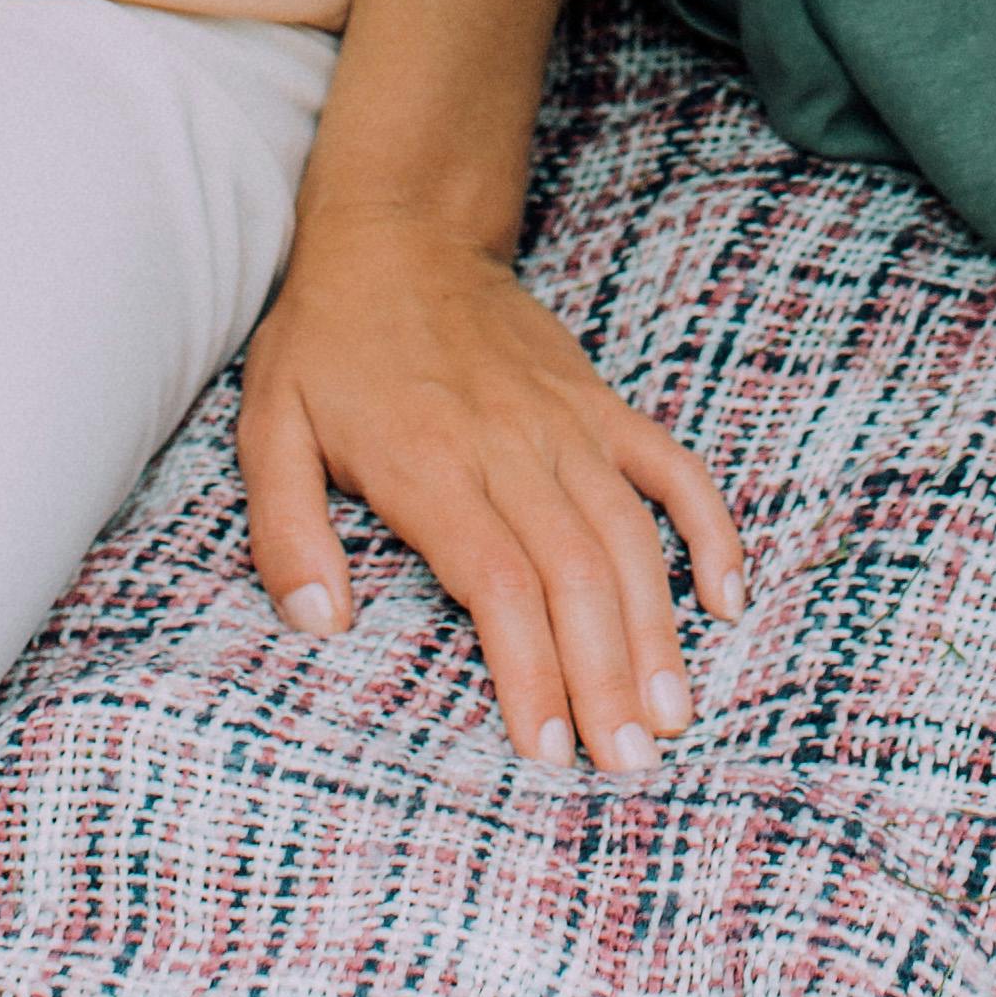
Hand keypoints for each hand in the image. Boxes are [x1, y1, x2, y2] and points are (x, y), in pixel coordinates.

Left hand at [238, 200, 745, 773]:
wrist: (399, 231)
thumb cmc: (328, 342)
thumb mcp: (270, 428)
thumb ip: (286, 530)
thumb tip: (318, 623)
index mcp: (430, 461)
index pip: (497, 581)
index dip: (530, 669)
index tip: (549, 750)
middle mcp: (511, 445)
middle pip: (575, 573)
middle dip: (607, 676)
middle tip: (630, 765)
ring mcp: (566, 422)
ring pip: (628, 535)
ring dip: (655, 627)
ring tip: (673, 715)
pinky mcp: (598, 404)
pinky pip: (671, 467)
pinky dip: (707, 528)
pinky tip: (725, 597)